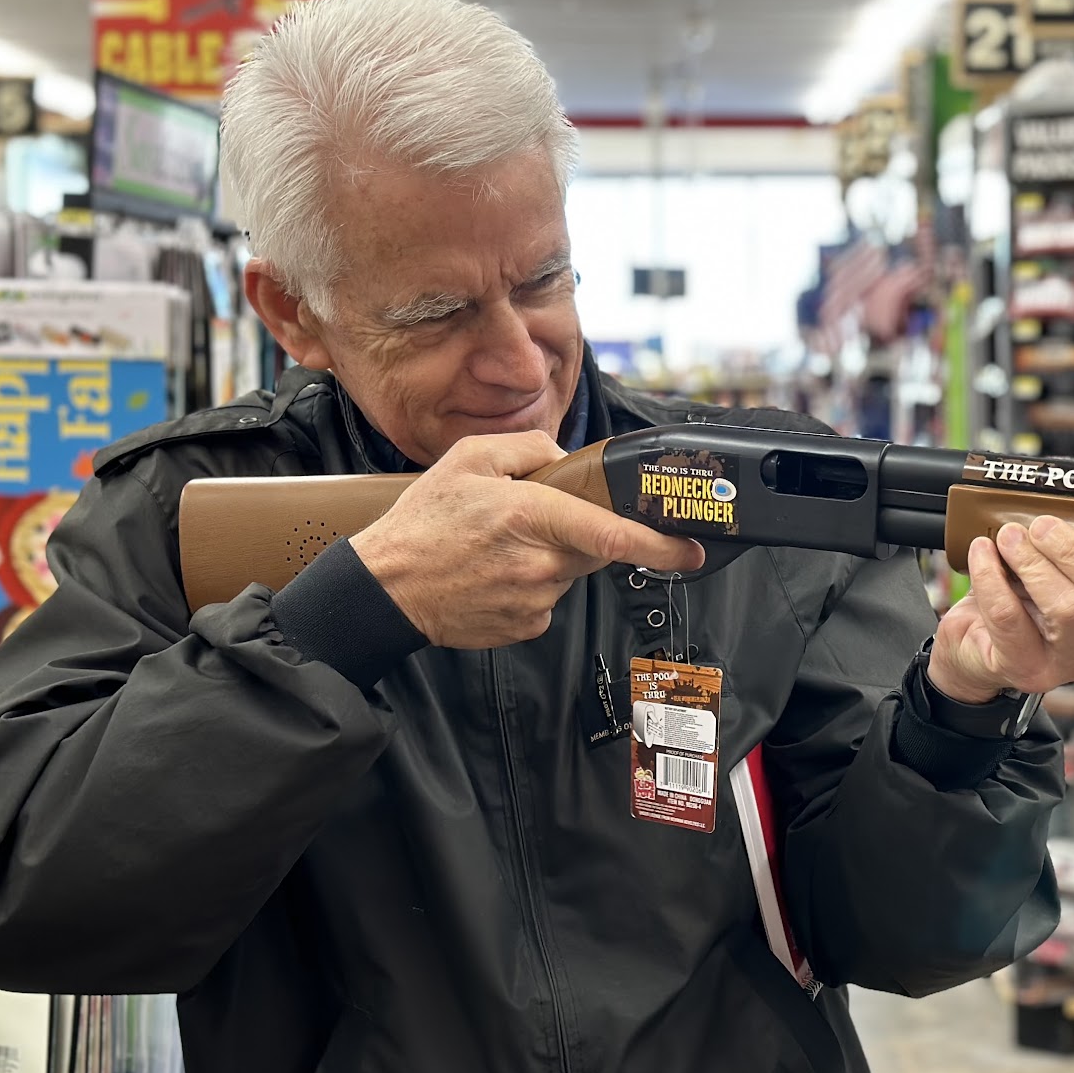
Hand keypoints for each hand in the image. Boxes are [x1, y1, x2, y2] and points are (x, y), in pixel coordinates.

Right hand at [350, 430, 704, 648]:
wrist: (384, 589)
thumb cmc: (423, 523)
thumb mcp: (469, 458)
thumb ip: (529, 446)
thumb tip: (566, 458)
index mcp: (531, 516)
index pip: (612, 535)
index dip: (660, 546)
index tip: (690, 550)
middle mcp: (540, 563)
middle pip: (593, 548)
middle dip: (579, 534)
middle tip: (527, 525)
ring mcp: (535, 600)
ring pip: (569, 574)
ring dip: (549, 559)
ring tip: (497, 551)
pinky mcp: (526, 626)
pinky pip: (548, 600)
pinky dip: (531, 586)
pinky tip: (494, 576)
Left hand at [928, 515, 1073, 704]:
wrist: (977, 643)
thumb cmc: (1028, 596)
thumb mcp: (1066, 569)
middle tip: (1044, 526)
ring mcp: (1070, 664)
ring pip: (1067, 611)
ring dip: (1034, 563)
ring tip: (1010, 535)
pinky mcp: (1026, 669)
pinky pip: (1010, 618)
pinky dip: (992, 576)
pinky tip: (983, 551)